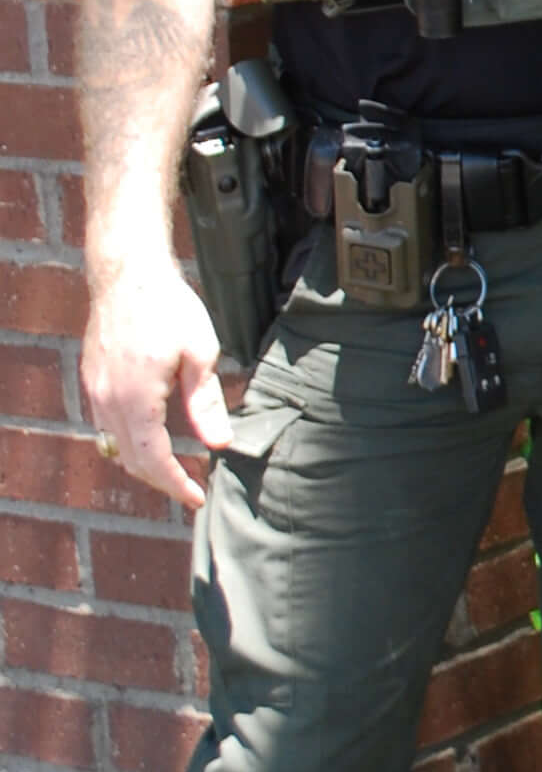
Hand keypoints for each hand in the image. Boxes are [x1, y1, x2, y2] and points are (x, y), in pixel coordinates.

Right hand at [82, 257, 231, 512]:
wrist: (127, 273)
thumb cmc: (168, 307)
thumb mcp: (200, 352)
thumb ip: (205, 402)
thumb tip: (219, 444)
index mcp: (137, 398)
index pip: (153, 460)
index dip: (176, 484)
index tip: (197, 498)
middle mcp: (108, 400)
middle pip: (131, 460)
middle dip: (161, 480)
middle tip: (191, 488)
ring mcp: (95, 390)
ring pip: (114, 446)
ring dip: (142, 463)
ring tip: (173, 468)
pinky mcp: (92, 379)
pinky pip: (106, 425)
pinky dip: (128, 442)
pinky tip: (150, 437)